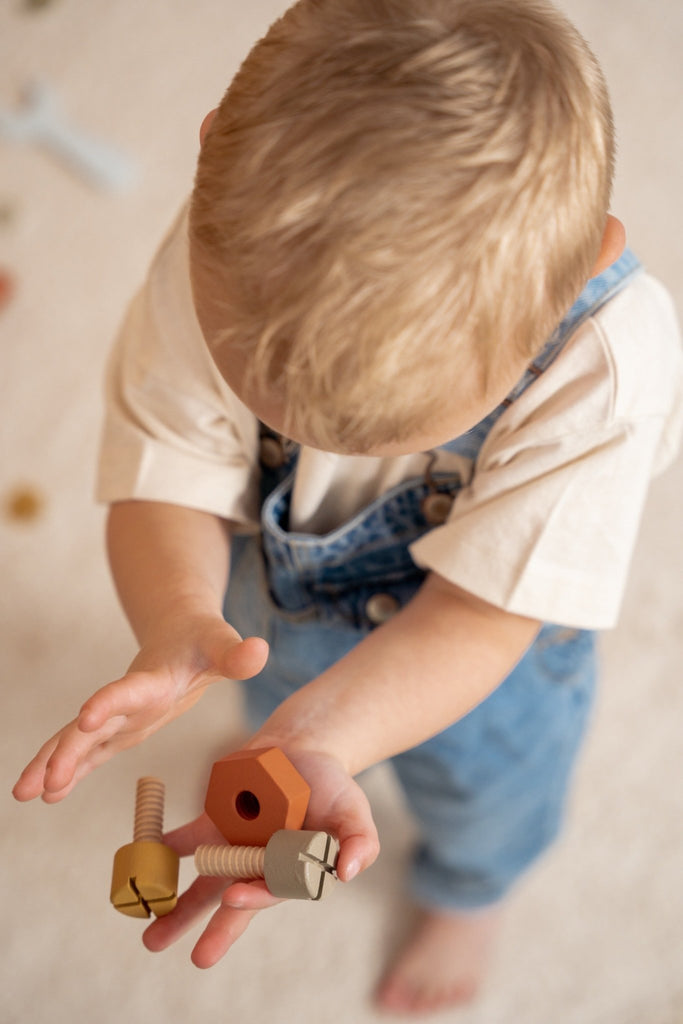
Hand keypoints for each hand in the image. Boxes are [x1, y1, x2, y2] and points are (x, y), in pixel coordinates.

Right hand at [12, 614, 267, 802]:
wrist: (182, 631)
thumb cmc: (203, 641)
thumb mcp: (223, 646)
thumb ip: (236, 654)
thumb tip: (258, 652)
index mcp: (153, 680)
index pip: (128, 691)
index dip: (109, 703)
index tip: (86, 718)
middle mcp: (128, 700)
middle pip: (91, 726)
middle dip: (66, 752)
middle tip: (44, 782)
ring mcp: (119, 716)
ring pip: (76, 741)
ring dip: (51, 764)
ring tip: (24, 793)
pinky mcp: (119, 729)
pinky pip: (87, 753)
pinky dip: (66, 771)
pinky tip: (45, 795)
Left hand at [143, 750, 379, 967]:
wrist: (303, 750)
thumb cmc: (332, 787)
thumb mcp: (354, 811)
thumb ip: (359, 842)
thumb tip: (347, 873)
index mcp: (290, 871)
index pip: (271, 891)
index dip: (253, 898)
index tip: (235, 898)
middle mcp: (258, 866)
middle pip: (235, 902)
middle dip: (217, 932)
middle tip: (200, 959)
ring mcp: (233, 847)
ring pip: (204, 883)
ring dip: (178, 909)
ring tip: (152, 938)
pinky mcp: (214, 824)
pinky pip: (186, 840)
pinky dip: (165, 850)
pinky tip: (146, 860)